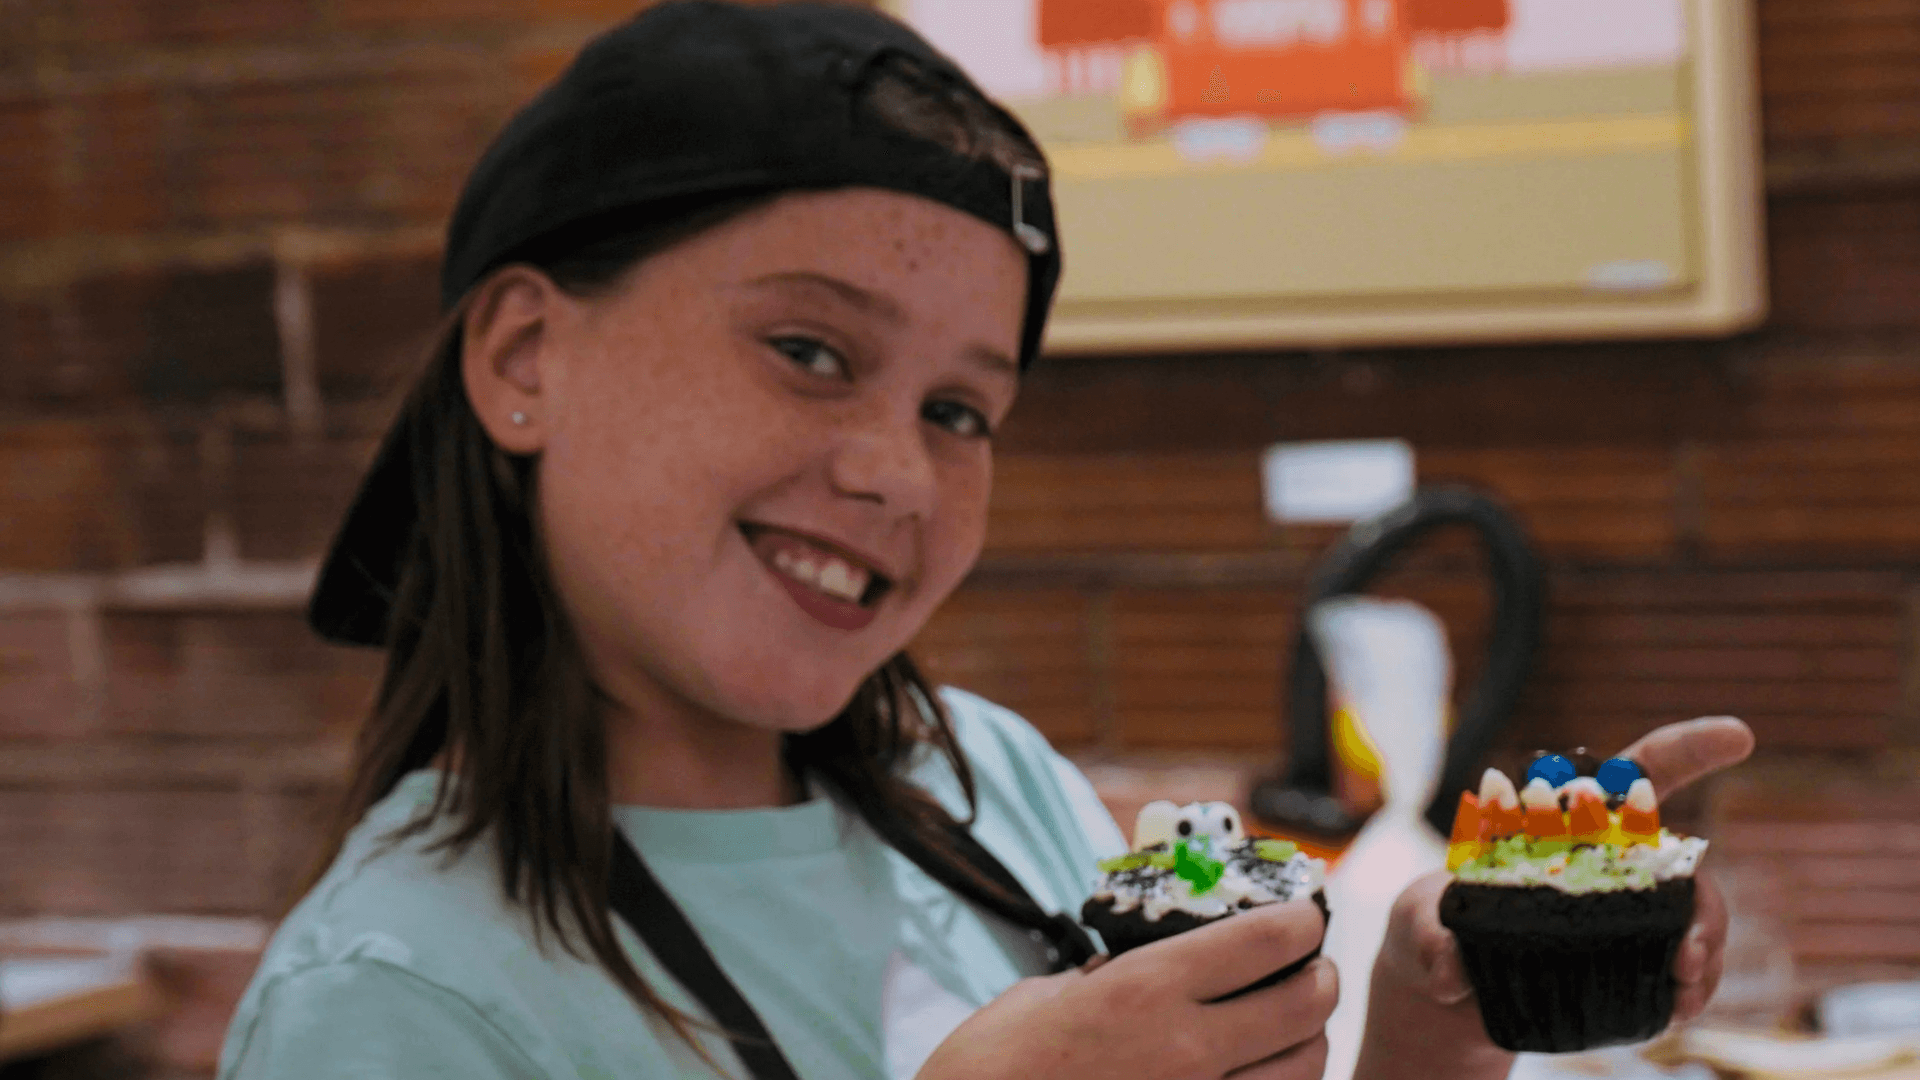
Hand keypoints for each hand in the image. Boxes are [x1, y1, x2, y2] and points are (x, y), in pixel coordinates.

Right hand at [917, 896, 1335, 1079]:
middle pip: (1305, 1003)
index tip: (1303, 914)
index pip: (1266, 940)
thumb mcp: (1048, 995)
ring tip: (1296, 1026)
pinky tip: (1261, 1075)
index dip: (1301, 920)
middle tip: (1313, 966)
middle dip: (1322, 976)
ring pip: (1305, 1068)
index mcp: (1147, 988)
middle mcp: (1189, 1048)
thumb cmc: (991, 1067)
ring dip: (1311, 1040)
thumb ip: (1112, 976)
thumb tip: (1147, 966)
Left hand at [1352, 716, 1754, 1079]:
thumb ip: (1426, 937)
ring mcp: (1623, 912)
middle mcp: (1603, 862)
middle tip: (1689, 951)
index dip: (1686, 748)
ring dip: (1705, 948)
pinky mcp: (1628, 960)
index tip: (1738, 734)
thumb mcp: (1413, 928)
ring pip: (1691, 915)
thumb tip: (1450, 969)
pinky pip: (1682, 966)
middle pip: (1678, 862)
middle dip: (1701, 900)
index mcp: (1559, 825)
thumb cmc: (1428, 935)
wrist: (1440, 994)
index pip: (1631, 774)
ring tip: (1683, 987)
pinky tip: (1678, 1008)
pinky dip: (1693, 987)